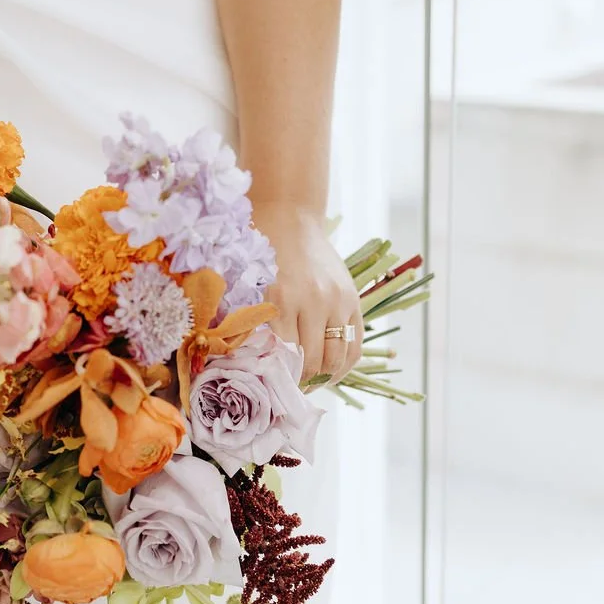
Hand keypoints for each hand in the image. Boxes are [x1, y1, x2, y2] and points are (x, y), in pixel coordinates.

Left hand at [252, 201, 362, 384]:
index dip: (277, 379)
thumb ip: (250, 325)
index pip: (283, 359)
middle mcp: (313, 302)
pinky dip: (344, 365)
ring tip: (309, 381)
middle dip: (299, 382)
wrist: (288, 215)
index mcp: (280, 300)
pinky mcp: (353, 300)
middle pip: (311, 363)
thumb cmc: (260, 253)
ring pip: (337, 359)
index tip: (270, 388)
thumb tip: (251, 367)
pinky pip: (355, 346)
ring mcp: (337, 302)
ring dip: (324, 377)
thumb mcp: (247, 287)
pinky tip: (331, 371)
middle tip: (287, 388)